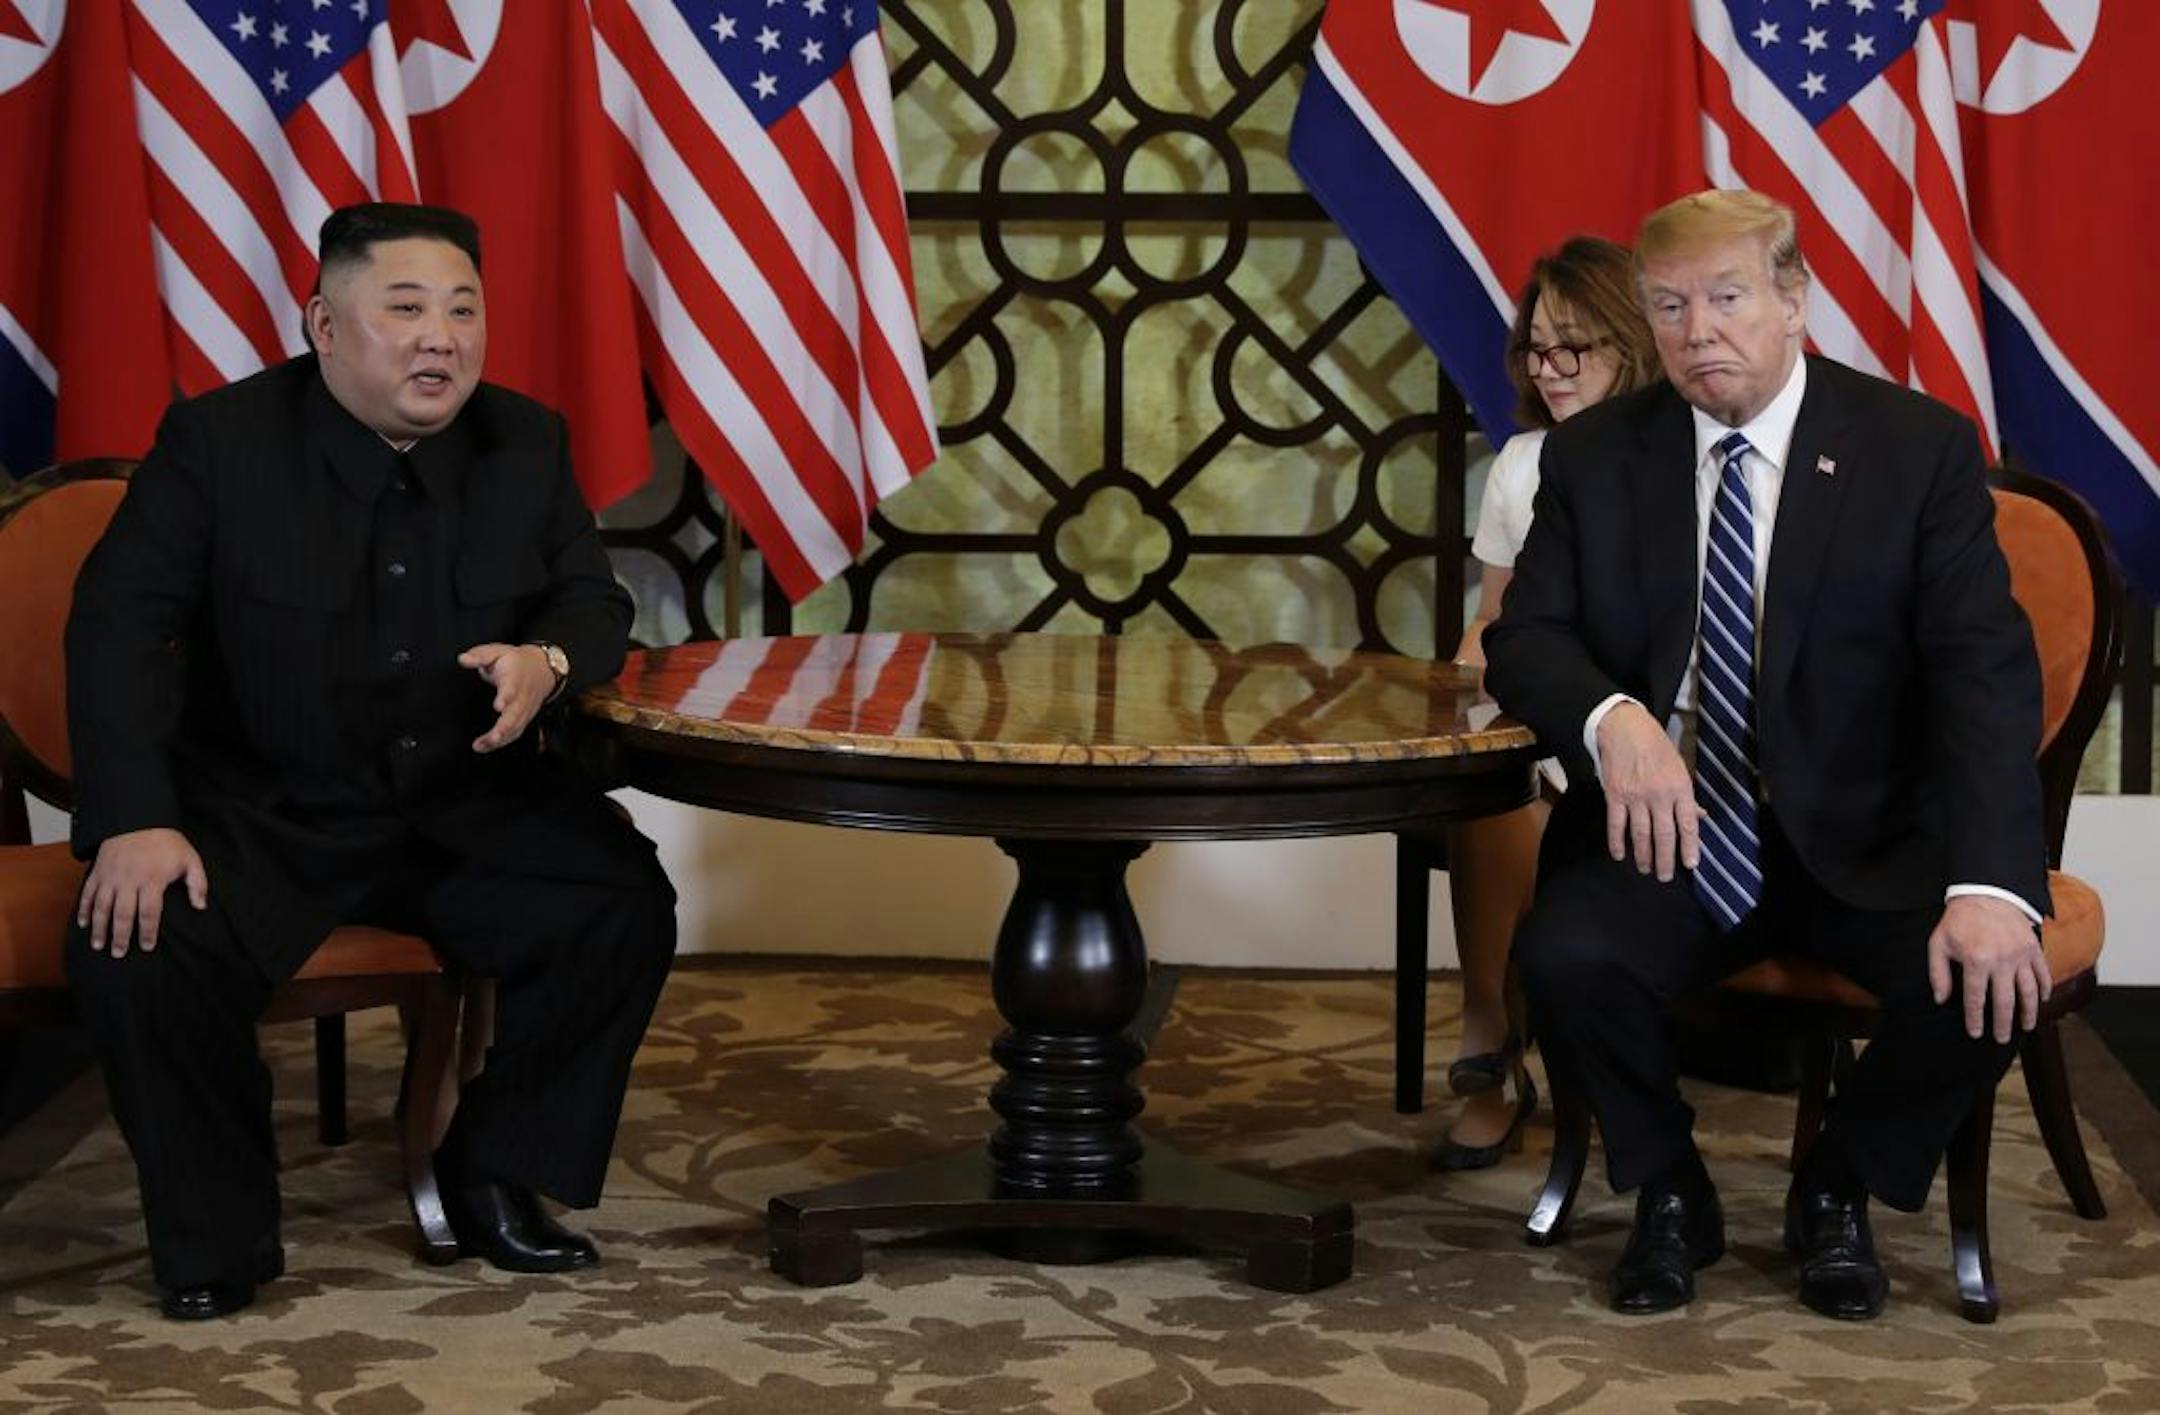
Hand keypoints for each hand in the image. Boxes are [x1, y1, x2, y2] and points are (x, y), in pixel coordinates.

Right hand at [77, 828, 207, 958]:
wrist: (138, 818)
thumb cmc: (167, 841)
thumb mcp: (190, 858)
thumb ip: (197, 883)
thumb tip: (200, 906)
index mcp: (152, 880)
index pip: (149, 913)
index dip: (148, 932)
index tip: (147, 947)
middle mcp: (128, 880)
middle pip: (122, 915)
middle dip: (120, 936)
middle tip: (119, 953)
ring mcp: (110, 876)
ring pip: (101, 907)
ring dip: (99, 928)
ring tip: (99, 945)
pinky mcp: (98, 871)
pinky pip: (87, 893)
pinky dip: (83, 909)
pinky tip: (83, 923)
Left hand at [459, 642, 556, 752]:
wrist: (543, 669)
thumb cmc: (515, 661)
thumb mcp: (498, 651)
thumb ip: (479, 655)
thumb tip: (463, 659)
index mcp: (514, 677)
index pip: (512, 688)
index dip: (506, 697)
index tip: (498, 706)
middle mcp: (522, 696)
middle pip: (516, 714)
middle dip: (504, 728)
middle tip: (491, 738)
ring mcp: (525, 709)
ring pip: (516, 727)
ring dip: (500, 738)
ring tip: (481, 746)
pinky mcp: (525, 718)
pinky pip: (516, 732)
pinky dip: (503, 742)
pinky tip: (488, 746)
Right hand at [1595, 701, 1698, 880]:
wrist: (1625, 728)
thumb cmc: (1656, 746)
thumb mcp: (1679, 767)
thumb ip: (1687, 796)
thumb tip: (1700, 817)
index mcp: (1679, 787)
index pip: (1688, 824)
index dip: (1690, 846)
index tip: (1691, 864)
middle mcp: (1659, 795)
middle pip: (1664, 835)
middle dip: (1665, 859)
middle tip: (1664, 876)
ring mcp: (1635, 797)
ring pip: (1640, 834)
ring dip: (1644, 855)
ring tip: (1646, 869)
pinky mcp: (1615, 795)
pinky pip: (1616, 824)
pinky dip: (1617, 842)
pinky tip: (1620, 854)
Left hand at [1928, 894, 2050, 1042]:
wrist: (1985, 894)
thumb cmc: (1959, 921)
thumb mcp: (1938, 944)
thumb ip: (1938, 973)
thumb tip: (1940, 999)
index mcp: (1976, 960)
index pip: (1975, 999)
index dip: (1975, 1019)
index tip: (1976, 1033)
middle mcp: (2001, 961)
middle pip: (2004, 1001)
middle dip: (2003, 1024)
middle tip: (2001, 1039)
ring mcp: (2021, 955)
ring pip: (2029, 992)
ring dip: (2028, 1012)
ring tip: (2026, 1027)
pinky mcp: (2034, 949)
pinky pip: (2043, 974)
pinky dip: (2044, 989)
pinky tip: (2041, 1001)